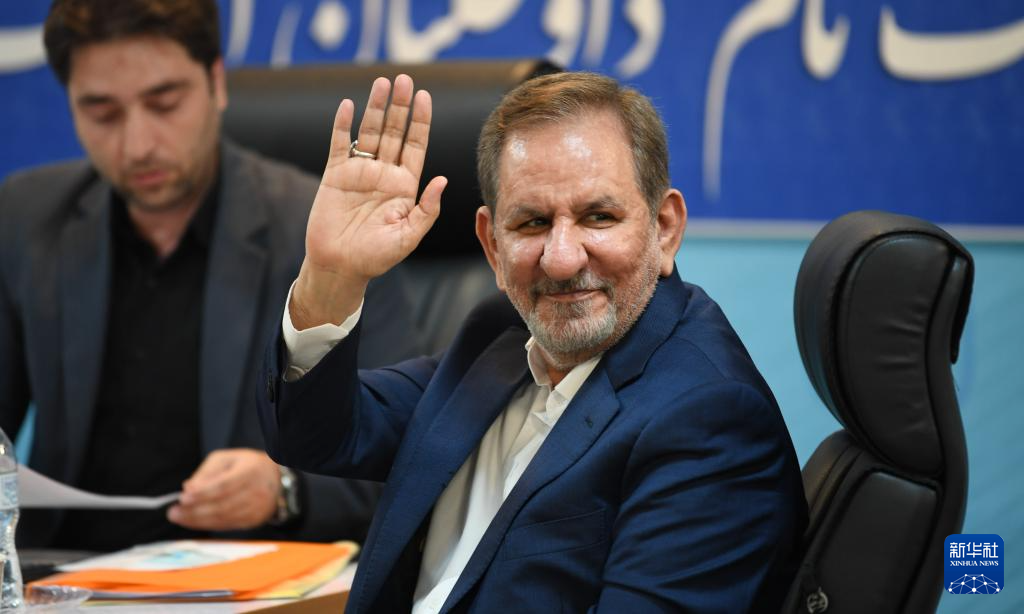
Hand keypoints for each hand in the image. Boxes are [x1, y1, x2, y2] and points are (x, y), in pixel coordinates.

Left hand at [167, 448, 280, 530]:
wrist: (276, 479)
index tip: (183, 498)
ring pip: (223, 518)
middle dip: (194, 511)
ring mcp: (256, 508)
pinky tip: (194, 522)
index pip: (224, 485)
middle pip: (221, 505)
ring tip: (179, 518)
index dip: (202, 493)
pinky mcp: (253, 521)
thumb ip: (207, 472)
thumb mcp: (227, 459)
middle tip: (173, 512)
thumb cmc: (247, 466)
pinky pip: (227, 525)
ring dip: (197, 520)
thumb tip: (188, 488)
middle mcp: (256, 491)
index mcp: (250, 471)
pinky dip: (208, 525)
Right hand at [292, 74, 446, 327]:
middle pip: (394, 132)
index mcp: (405, 186)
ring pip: (370, 132)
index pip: (416, 146)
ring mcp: (360, 172)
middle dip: (401, 106)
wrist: (340, 267)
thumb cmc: (376, 257)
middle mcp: (384, 174)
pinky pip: (340, 145)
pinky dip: (342, 125)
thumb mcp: (409, 236)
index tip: (425, 97)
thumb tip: (442, 180)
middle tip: (405, 79)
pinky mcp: (336, 175)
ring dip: (376, 108)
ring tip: (382, 83)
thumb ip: (427, 209)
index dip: (421, 121)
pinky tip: (347, 105)